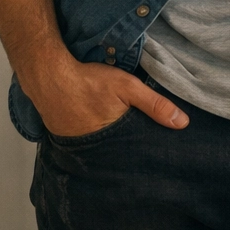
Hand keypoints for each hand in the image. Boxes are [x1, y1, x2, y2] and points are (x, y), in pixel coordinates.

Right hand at [25, 57, 187, 136]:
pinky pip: (85, 140)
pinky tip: (100, 127)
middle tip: (141, 148)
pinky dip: (94, 136)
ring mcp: (75, 143)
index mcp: (111, 140)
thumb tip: (182, 124)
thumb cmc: (89, 80)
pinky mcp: (64, 136)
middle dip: (129, 150)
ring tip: (123, 139)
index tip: (157, 154)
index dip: (145, 151)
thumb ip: (155, 105)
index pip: (134, 152)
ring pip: (101, 147)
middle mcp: (92, 148)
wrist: (47, 75)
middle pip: (118, 151)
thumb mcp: (128, 88)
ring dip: (111, 144)